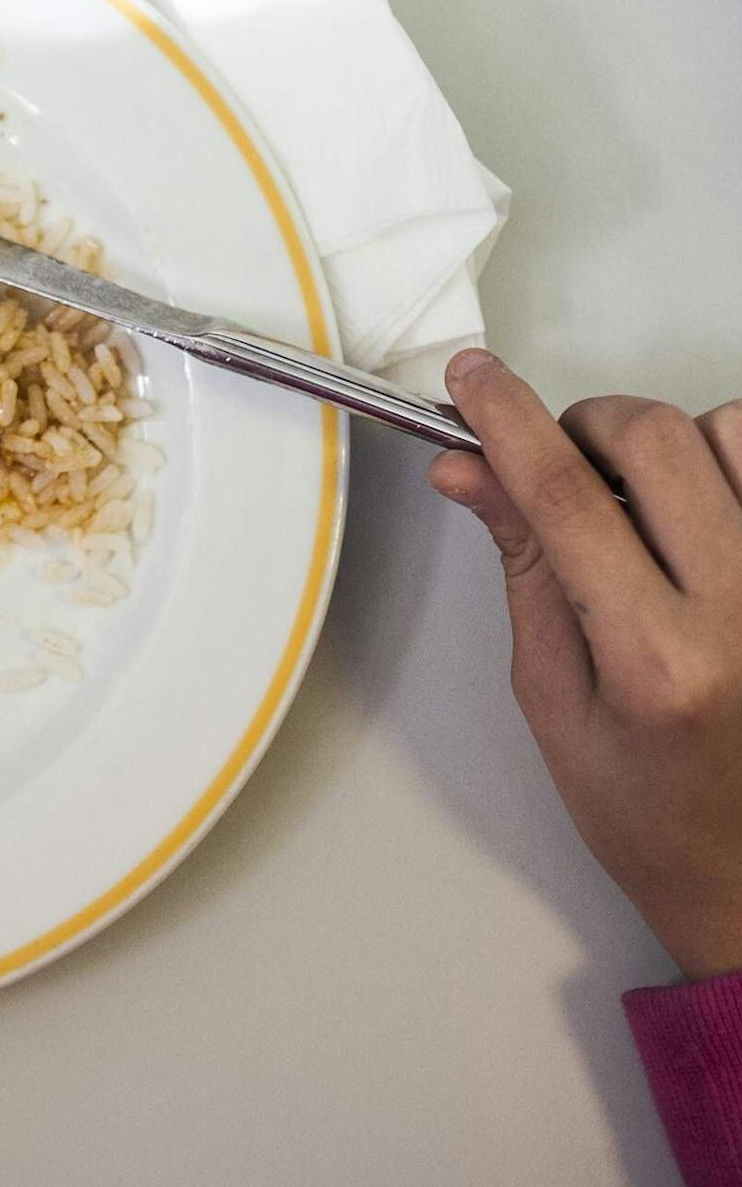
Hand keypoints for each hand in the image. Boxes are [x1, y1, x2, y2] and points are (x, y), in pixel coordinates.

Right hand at [430, 349, 741, 979]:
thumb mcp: (553, 697)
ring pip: (733, 433)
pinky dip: (732, 461)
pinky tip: (705, 512)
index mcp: (655, 661)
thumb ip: (523, 566)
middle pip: (654, 442)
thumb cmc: (649, 809)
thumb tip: (471, 467)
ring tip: (645, 498)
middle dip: (585, 424)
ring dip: (670, 443)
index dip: (506, 418)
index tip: (472, 377)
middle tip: (559, 460)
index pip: (563, 496)